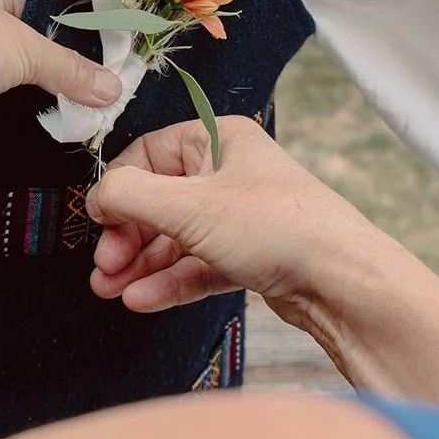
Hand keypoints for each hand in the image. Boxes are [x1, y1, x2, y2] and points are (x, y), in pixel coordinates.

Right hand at [88, 116, 374, 316]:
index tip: (96, 221)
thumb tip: (96, 196)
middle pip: (158, 201)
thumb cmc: (279, 227)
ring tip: (111, 290)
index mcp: (218, 139)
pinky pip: (197, 265)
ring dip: (140, 264)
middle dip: (126, 236)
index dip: (118, 189)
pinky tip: (141, 299)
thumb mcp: (189, 206)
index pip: (149, 155)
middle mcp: (229, 173)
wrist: (342, 282)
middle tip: (103, 267)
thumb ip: (130, 196)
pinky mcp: (250, 256)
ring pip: (175, 238)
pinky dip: (168, 281)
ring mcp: (241, 217)